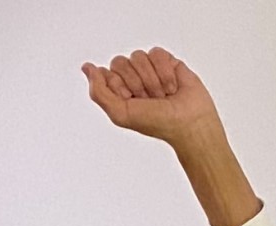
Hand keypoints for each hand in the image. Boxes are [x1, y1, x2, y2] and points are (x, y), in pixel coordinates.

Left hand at [81, 48, 220, 146]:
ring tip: (162, 95)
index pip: (106, 73)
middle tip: (148, 99)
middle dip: (135, 83)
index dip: (119, 87)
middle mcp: (131, 78)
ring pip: (138, 56)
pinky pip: (156, 53)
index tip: (131, 101)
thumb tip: (87, 68)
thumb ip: (98, 92)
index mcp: (117, 91)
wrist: (188, 121)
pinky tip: (172, 85)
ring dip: (151, 80)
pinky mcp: (165, 60)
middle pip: (120, 62)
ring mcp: (148, 68)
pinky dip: (164, 72)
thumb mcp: (120, 113)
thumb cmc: (156, 123)